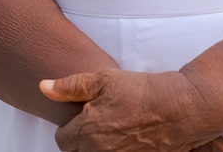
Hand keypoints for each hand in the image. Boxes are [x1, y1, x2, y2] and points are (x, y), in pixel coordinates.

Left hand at [40, 68, 222, 151]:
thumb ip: (71, 85)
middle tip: (98, 123)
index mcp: (88, 131)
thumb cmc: (143, 90)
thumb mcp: (105, 78)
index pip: (62, 140)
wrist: (179, 108)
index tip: (83, 116)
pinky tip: (125, 140)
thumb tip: (43, 86)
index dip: (70, 126)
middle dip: (82, 140)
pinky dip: (115, 151)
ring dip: (98, 147)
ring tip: (113, 131)